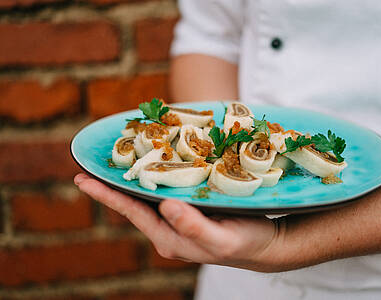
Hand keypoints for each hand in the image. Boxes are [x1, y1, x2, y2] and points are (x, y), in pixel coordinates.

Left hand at [74, 173, 283, 271]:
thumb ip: (193, 226)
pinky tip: (156, 162)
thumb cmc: (245, 243)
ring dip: (135, 177)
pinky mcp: (191, 209)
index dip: (108, 196)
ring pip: (151, 194)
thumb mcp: (220, 239)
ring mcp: (179, 219)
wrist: (266, 243)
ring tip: (120, 158)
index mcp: (170, 238)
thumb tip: (165, 205)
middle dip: (114, 184)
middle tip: (94, 164)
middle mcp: (169, 229)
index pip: (133, 213)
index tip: (83, 180)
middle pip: (136, 203)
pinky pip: (168, 189)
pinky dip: (158, 174)